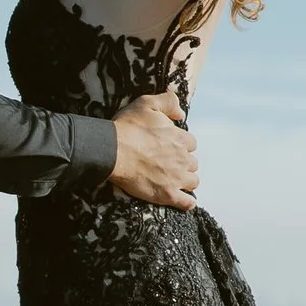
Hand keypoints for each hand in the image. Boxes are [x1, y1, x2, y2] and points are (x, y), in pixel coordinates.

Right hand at [108, 89, 198, 209]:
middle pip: (192, 163)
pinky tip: (180, 198)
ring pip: (192, 181)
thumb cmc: (127, 128)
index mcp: (180, 138)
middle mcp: (182, 159)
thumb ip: (168, 102)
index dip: (180, 145)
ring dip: (185, 180)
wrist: (113, 151)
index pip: (191, 143)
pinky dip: (186, 201)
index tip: (169, 147)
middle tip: (166, 163)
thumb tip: (181, 113)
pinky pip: (187, 203)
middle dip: (182, 163)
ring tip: (171, 180)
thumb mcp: (147, 104)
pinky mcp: (167, 194)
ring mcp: (176, 178)